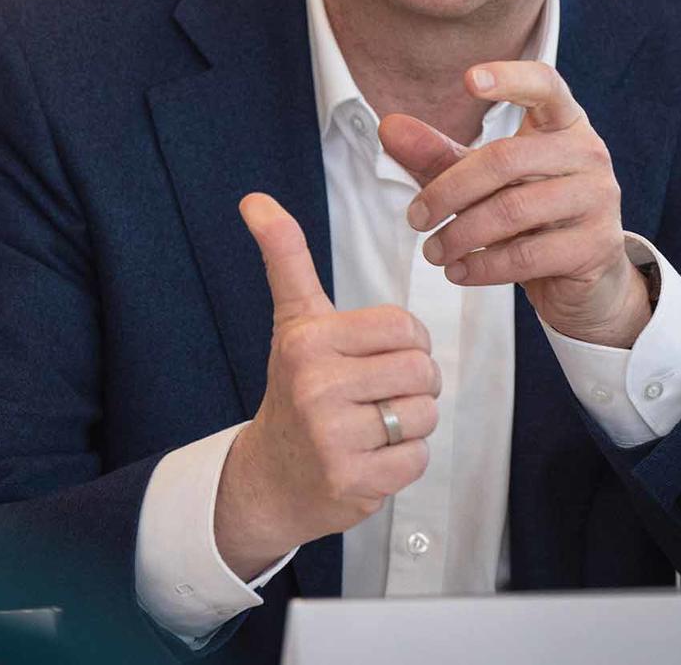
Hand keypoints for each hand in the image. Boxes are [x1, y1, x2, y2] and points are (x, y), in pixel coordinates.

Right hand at [213, 193, 439, 579]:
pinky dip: (403, 461)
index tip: (378, 356)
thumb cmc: (296, 388)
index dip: (406, 343)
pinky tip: (369, 456)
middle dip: (412, 384)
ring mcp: (332, 438)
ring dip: (410, 424)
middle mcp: (316, 386)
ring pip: (424, 415)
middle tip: (375, 394)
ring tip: (371, 426)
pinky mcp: (352, 481)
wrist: (271, 474)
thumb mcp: (293, 319)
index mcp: (310, 339)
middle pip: (422, 372)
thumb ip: (285, 256)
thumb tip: (256, 199)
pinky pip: (417, 459)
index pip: (406, 329)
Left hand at [381, 61, 652, 347]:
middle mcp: (588, 153)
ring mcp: (598, 199)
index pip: (544, 84)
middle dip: (449, 191)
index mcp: (564, 123)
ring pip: (512, 209)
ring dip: (460, 234)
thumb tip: (387, 127)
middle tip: (415, 218)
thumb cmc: (530, 213)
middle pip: (506, 158)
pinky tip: (459, 271)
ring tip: (433, 251)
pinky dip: (482, 265)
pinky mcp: (596, 246)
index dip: (509, 78)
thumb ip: (438, 154)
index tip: (468, 80)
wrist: (586, 279)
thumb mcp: (483, 180)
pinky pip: (527, 254)